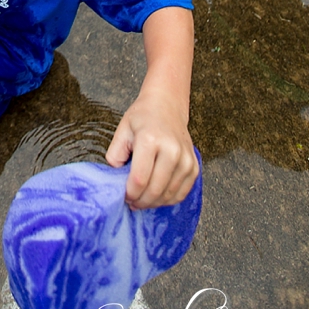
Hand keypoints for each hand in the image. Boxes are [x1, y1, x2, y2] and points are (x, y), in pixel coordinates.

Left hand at [106, 91, 197, 209]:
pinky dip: (168, 199)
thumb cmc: (143, 117)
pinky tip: (157, 196)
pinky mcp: (194, 166)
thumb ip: (115, 155)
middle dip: (140, 201)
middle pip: (155, 190)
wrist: (167, 105)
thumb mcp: (122, 130)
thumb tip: (115, 180)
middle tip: (131, 202)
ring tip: (143, 199)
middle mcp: (171, 150)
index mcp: (150, 140)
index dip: (129, 194)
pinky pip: (182, 193)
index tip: (124, 195)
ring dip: (153, 203)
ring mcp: (185, 159)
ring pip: (168, 195)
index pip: (139, 179)